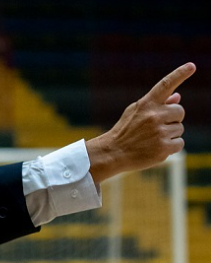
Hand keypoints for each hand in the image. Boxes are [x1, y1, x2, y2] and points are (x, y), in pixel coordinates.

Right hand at [86, 62, 195, 182]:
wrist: (113, 153)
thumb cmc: (124, 131)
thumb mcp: (134, 113)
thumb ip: (155, 105)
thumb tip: (178, 97)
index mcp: (146, 104)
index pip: (166, 85)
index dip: (180, 74)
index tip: (192, 66)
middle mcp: (154, 116)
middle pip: (179, 111)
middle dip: (172, 118)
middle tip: (157, 126)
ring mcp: (159, 132)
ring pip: (179, 128)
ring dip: (170, 134)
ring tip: (152, 139)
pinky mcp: (163, 148)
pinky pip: (179, 143)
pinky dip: (171, 146)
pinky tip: (156, 148)